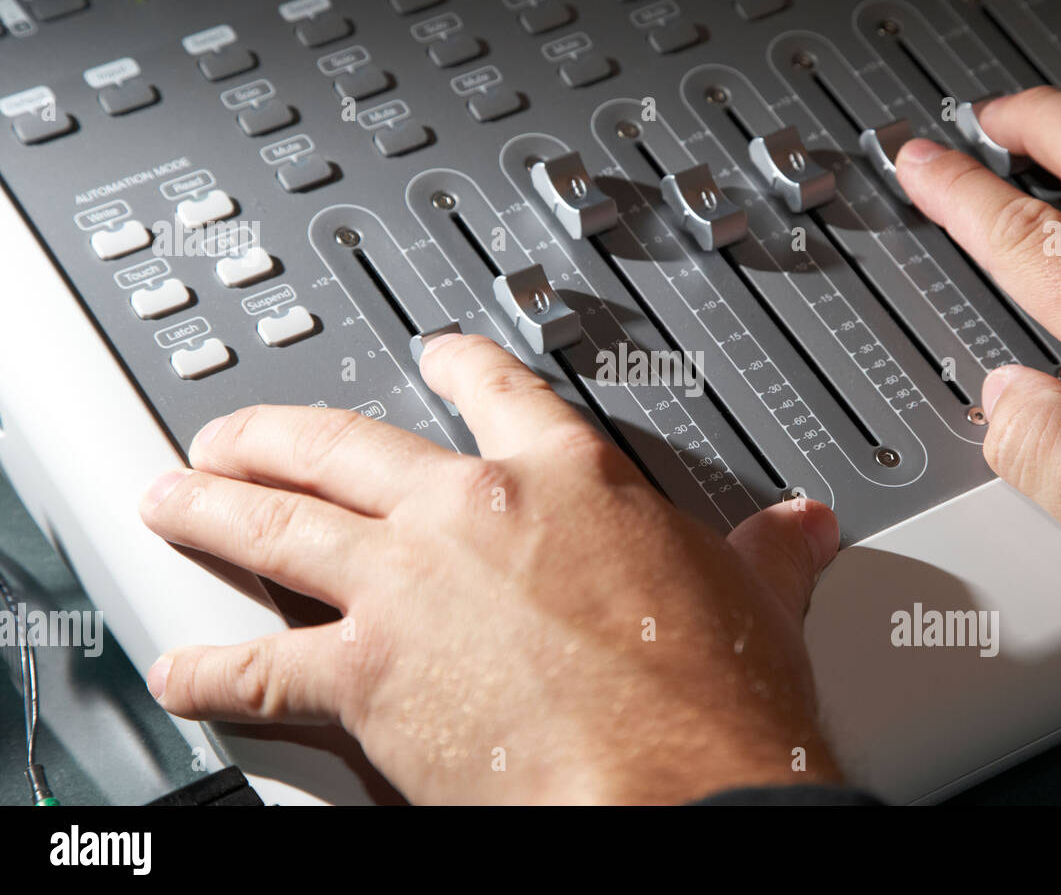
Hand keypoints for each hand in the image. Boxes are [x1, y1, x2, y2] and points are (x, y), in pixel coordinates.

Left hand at [138, 333, 842, 803]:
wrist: (674, 784)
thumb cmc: (714, 695)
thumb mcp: (753, 597)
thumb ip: (766, 552)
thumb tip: (805, 530)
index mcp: (566, 479)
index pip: (497, 393)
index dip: (458, 367)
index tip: (432, 355)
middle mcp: (472, 512)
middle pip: (345, 445)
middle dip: (278, 433)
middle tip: (235, 431)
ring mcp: (409, 586)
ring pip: (282, 527)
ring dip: (218, 510)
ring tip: (176, 495)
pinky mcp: (368, 674)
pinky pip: (264, 666)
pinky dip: (215, 669)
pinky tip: (184, 668)